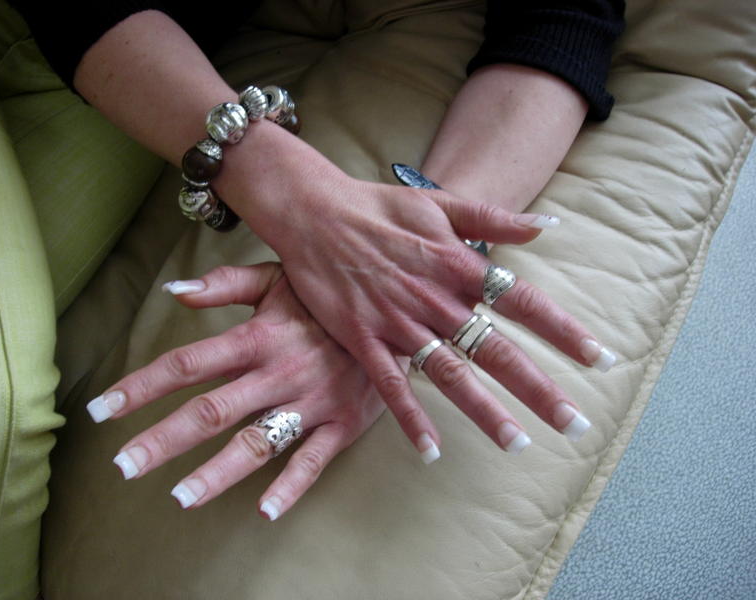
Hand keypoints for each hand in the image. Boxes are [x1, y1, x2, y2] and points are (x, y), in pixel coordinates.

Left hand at [86, 263, 385, 518]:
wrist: (395, 316)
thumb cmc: (327, 298)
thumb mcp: (279, 278)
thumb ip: (226, 284)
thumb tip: (172, 291)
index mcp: (259, 336)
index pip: (189, 363)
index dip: (143, 385)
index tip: (103, 409)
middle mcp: (278, 372)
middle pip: (211, 410)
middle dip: (163, 439)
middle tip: (122, 466)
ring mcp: (311, 402)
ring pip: (257, 441)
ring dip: (216, 473)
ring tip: (178, 498)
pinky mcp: (341, 424)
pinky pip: (314, 460)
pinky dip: (290, 487)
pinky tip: (263, 511)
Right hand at [231, 155, 614, 457]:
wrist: (314, 213)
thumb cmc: (378, 206)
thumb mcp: (439, 201)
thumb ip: (492, 216)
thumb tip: (547, 224)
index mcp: (458, 265)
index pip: (523, 302)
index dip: (563, 331)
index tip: (598, 359)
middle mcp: (436, 299)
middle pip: (497, 350)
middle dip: (538, 389)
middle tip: (574, 423)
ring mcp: (399, 322)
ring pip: (450, 374)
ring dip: (484, 411)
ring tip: (517, 443)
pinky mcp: (364, 338)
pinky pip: (392, 384)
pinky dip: (410, 418)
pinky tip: (430, 451)